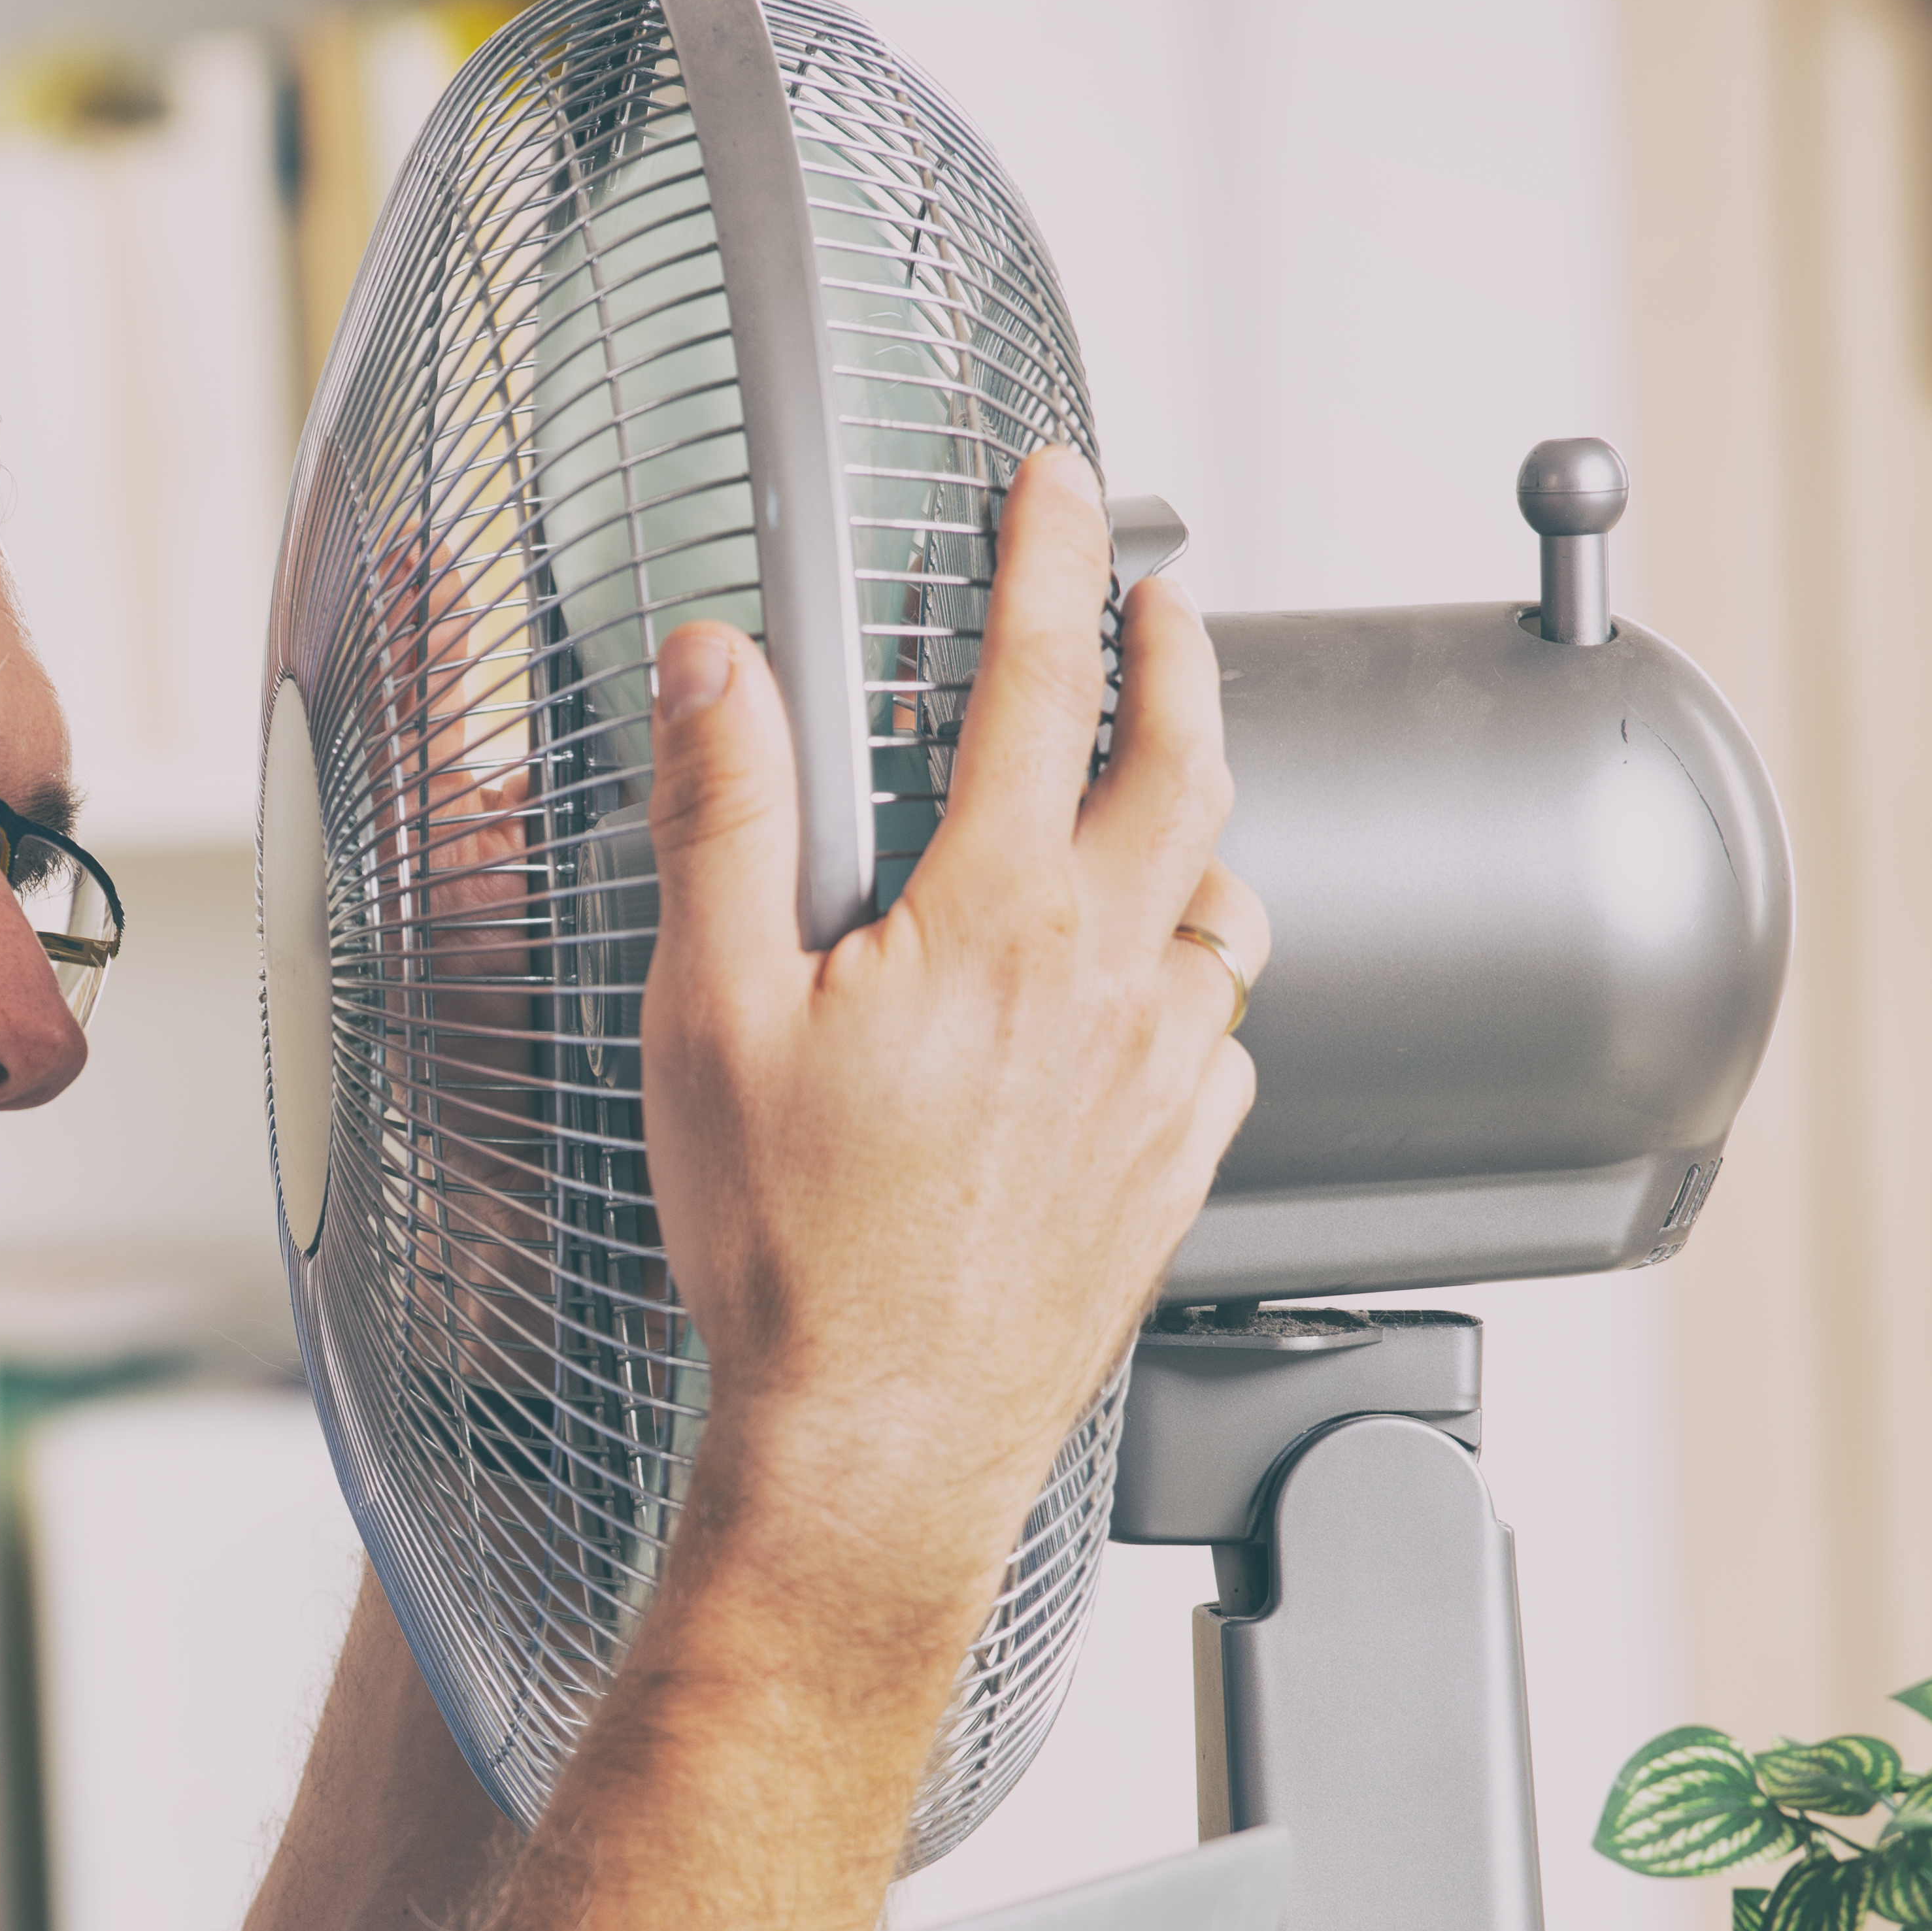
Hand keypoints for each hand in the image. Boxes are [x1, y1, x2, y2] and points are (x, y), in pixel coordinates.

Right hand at [633, 445, 1260, 1642]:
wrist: (875, 1443)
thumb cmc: (788, 1253)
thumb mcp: (706, 1016)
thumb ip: (721, 820)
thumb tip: (719, 669)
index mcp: (996, 921)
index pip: (1041, 682)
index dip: (1051, 558)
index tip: (1059, 487)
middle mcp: (1107, 985)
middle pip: (1186, 772)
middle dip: (1177, 661)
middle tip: (1163, 607)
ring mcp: (1158, 1085)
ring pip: (1224, 916)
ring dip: (1196, 838)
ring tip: (1158, 809)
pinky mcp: (1174, 1175)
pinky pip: (1224, 1048)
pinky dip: (1197, 991)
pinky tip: (1154, 1005)